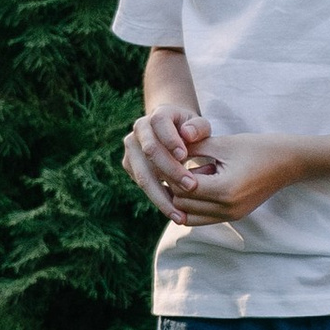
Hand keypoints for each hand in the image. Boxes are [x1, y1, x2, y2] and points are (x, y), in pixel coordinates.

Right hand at [122, 102, 209, 219]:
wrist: (173, 132)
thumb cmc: (191, 130)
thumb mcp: (200, 125)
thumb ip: (198, 127)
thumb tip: (187, 134)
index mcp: (157, 115)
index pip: (159, 124)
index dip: (171, 140)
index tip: (186, 157)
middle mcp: (139, 130)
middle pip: (149, 151)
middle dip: (171, 171)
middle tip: (192, 187)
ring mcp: (131, 149)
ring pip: (142, 174)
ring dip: (161, 195)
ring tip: (180, 214)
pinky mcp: (129, 165)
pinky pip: (142, 184)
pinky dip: (158, 199)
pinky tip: (175, 212)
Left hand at [165, 133, 305, 224]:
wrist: (289, 161)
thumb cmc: (257, 147)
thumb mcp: (222, 143)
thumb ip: (192, 148)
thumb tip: (162, 151)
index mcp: (225, 190)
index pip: (182, 188)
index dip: (171, 173)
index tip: (167, 157)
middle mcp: (228, 209)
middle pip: (182, 205)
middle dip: (173, 185)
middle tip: (174, 165)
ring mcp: (231, 216)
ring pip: (189, 216)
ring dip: (183, 197)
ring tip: (186, 174)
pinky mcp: (234, 217)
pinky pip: (202, 218)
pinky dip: (193, 205)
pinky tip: (196, 183)